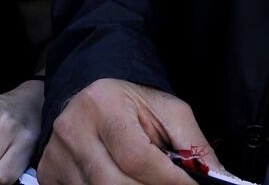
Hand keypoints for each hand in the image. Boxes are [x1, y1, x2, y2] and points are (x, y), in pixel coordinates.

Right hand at [38, 79, 210, 184]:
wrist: (92, 92)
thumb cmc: (134, 102)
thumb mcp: (169, 112)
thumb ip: (194, 145)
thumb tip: (219, 180)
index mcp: (104, 105)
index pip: (137, 157)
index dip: (168, 182)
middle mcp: (73, 130)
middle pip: (113, 184)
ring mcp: (57, 155)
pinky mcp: (49, 173)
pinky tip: (124, 182)